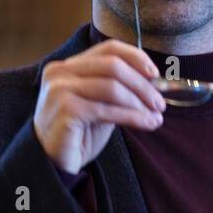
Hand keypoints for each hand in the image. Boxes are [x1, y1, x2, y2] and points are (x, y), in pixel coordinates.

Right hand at [33, 40, 166, 173]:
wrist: (52, 163)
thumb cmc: (77, 135)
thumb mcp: (99, 105)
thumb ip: (117, 90)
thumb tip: (153, 81)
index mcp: (67, 66)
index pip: (108, 49)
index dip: (136, 58)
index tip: (156, 75)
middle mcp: (60, 72)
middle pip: (113, 66)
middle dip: (142, 84)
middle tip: (160, 103)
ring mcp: (60, 90)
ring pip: (112, 87)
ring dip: (140, 102)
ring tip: (156, 116)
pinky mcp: (66, 110)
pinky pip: (107, 109)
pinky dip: (132, 116)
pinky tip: (146, 124)